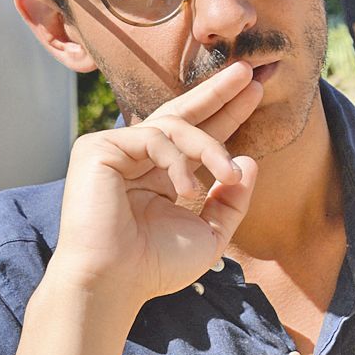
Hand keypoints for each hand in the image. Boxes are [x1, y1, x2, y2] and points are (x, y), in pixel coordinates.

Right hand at [47, 61, 262, 314]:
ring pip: (175, 126)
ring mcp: (116, 150)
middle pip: (182, 112)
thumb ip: (232, 199)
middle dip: (218, 92)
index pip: (198, 135)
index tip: (257, 92)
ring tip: (227, 173)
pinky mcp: (98, 148)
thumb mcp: (209, 232)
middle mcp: (138, 158)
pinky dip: (176, 161)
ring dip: (210, 147)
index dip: (227, 114)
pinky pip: (152, 137)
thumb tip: (250, 160)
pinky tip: (184, 190)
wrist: (113, 282)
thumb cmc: (155, 265)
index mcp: (161, 175)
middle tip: (250, 71)